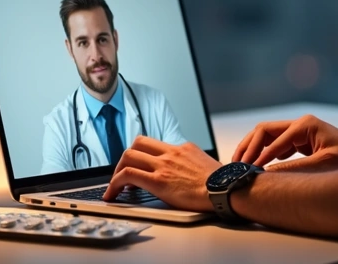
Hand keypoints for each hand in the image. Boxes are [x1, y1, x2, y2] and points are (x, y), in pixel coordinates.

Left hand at [102, 136, 219, 211]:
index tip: (139, 166)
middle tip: (124, 173)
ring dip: (118, 170)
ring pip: (129, 155)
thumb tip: (192, 175)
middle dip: (127, 157)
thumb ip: (193, 166)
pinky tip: (112, 194)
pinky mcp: (158, 180)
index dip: (143, 155)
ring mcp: (163, 165)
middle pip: (138, 143)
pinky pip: (128, 175)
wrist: (226, 189)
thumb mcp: (206, 166)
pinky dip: (114, 183)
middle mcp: (171, 152)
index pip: (155, 144)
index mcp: (183, 148)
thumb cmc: (221, 184)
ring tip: (115, 186)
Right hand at [231, 114, 337, 172]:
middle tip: (236, 164)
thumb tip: (267, 174)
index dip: (258, 156)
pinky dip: (264, 154)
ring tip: (240, 164)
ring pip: (267, 136)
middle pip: (264, 131)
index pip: (272, 138)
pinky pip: (276, 145)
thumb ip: (294, 169)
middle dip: (249, 147)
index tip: (247, 170)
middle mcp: (300, 125)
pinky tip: (256, 166)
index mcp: (305, 125)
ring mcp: (300, 132)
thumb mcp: (322, 166)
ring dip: (253, 149)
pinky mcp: (301, 141)